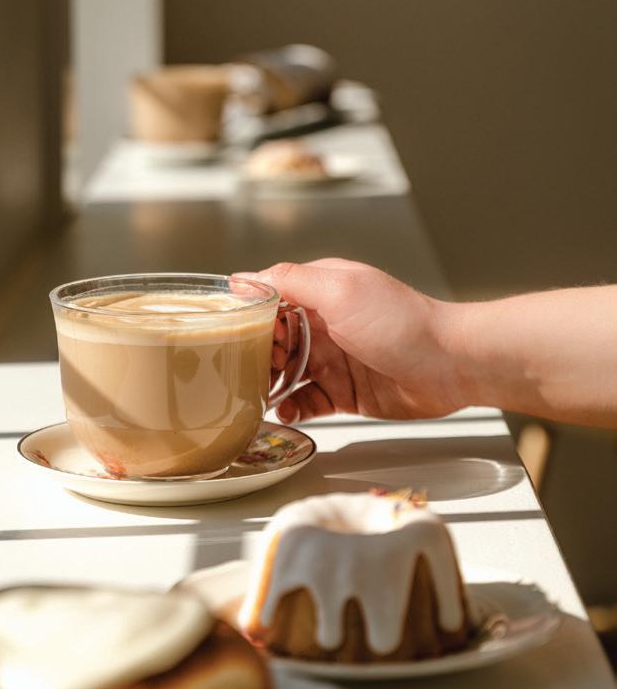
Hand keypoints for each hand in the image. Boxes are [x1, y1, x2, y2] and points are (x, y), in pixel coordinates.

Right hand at [244, 259, 464, 422]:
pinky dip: (292, 408)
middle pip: (272, 341)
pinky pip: (306, 402)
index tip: (238, 337)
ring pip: (284, 375)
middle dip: (256, 358)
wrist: (450, 365)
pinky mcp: (343, 392)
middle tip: (251, 372)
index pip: (269, 301)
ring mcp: (332, 360)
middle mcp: (323, 324)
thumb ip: (290, 281)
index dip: (250, 320)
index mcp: (320, 292)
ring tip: (259, 396)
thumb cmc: (402, 323)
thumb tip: (243, 277)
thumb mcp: (340, 290)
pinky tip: (287, 411)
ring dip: (269, 386)